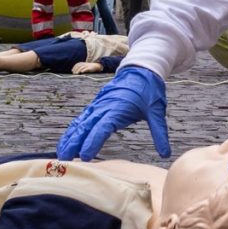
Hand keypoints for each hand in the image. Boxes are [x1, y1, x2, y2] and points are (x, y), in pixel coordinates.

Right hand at [55, 65, 169, 160]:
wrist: (141, 69)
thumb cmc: (149, 90)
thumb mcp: (157, 112)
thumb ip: (160, 133)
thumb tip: (165, 154)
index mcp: (118, 108)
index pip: (103, 127)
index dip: (93, 142)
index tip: (85, 155)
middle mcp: (104, 106)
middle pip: (86, 126)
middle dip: (74, 143)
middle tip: (65, 159)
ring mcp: (99, 104)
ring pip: (81, 122)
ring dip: (70, 137)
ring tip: (61, 153)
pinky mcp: (97, 104)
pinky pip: (82, 118)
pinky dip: (74, 129)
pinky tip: (67, 140)